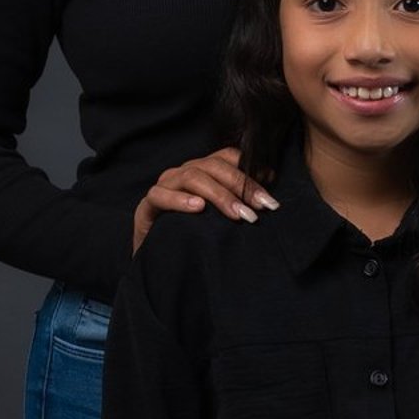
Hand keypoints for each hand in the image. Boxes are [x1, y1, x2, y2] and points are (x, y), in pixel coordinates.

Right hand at [132, 147, 278, 253]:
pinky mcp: (146, 206)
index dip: (248, 167)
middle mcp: (182, 174)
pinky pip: (160, 195)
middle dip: (241, 185)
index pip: (226, 157)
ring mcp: (164, 187)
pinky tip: (198, 208)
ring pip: (192, 176)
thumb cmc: (193, 237)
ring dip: (219, 195)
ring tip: (239, 214)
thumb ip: (239, 204)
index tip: (271, 185)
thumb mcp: (220, 219)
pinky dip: (179, 200)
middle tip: (263, 206)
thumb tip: (269, 199)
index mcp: (202, 172)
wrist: (159, 261)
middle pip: (214, 166)